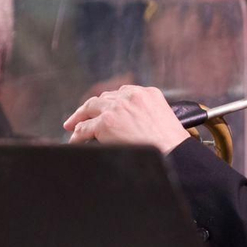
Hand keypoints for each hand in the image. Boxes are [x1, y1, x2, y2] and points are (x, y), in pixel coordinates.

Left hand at [62, 85, 190, 153]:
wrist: (174, 153)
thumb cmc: (172, 143)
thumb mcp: (164, 117)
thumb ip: (146, 112)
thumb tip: (132, 122)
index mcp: (147, 93)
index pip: (121, 93)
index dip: (108, 102)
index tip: (102, 108)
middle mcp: (130, 96)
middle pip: (103, 99)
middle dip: (90, 108)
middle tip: (80, 117)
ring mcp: (116, 109)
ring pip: (90, 109)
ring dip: (79, 118)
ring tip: (72, 126)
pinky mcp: (106, 123)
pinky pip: (85, 128)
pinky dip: (78, 134)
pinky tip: (75, 140)